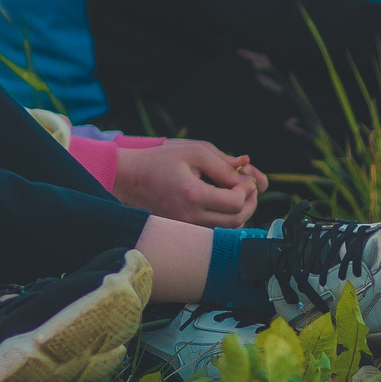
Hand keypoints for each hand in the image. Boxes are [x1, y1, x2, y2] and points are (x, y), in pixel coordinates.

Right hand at [110, 139, 264, 226]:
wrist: (130, 178)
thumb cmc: (160, 160)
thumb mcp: (193, 151)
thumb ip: (222, 164)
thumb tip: (246, 178)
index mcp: (193, 195)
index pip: (235, 203)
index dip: (246, 190)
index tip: (244, 178)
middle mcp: (190, 217)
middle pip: (236, 220)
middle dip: (250, 203)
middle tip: (249, 187)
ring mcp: (187, 227)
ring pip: (228, 228)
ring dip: (240, 212)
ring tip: (237, 193)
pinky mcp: (185, 230)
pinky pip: (215, 229)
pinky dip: (226, 218)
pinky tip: (222, 202)